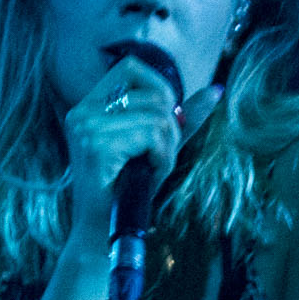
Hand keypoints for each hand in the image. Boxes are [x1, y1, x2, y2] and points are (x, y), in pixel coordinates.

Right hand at [60, 61, 222, 242]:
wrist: (102, 233)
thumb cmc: (127, 192)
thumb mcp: (155, 147)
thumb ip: (181, 118)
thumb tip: (215, 90)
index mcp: (88, 106)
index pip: (131, 66)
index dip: (160, 87)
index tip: (162, 120)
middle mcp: (82, 112)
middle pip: (153, 94)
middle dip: (170, 127)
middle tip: (158, 155)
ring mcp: (86, 128)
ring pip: (157, 118)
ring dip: (167, 148)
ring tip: (152, 168)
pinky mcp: (97, 147)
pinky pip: (152, 136)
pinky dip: (162, 158)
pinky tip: (150, 174)